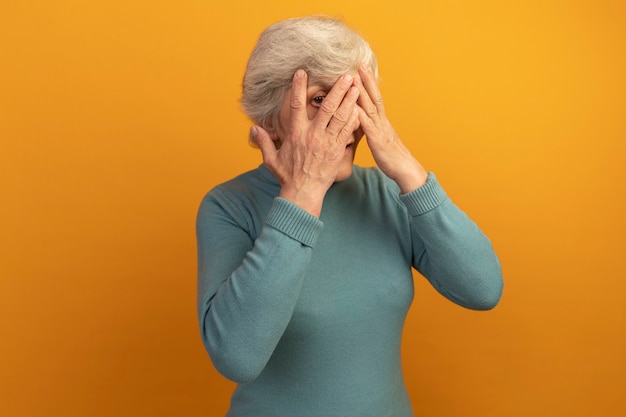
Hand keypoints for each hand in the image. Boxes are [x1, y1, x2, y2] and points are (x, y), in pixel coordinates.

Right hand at [252, 70, 359, 216]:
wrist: (303, 192)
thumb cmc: (287, 176)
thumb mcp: (271, 159)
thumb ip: (264, 142)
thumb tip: (254, 129)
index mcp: (295, 134)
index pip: (296, 106)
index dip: (298, 88)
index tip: (302, 73)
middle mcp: (312, 135)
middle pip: (326, 107)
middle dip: (337, 89)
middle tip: (345, 76)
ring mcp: (326, 142)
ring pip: (339, 117)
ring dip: (349, 100)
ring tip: (356, 86)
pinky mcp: (337, 150)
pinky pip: (347, 132)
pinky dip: (353, 119)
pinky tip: (359, 108)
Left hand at [355, 64, 427, 192]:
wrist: (405, 170)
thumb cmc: (392, 158)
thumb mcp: (380, 141)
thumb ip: (372, 131)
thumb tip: (364, 125)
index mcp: (382, 122)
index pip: (375, 98)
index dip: (369, 84)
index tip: (362, 70)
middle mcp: (382, 122)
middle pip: (374, 97)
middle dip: (366, 80)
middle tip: (359, 64)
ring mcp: (380, 129)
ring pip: (370, 107)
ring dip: (362, 92)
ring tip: (353, 78)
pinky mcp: (377, 140)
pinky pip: (367, 126)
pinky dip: (359, 115)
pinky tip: (352, 106)